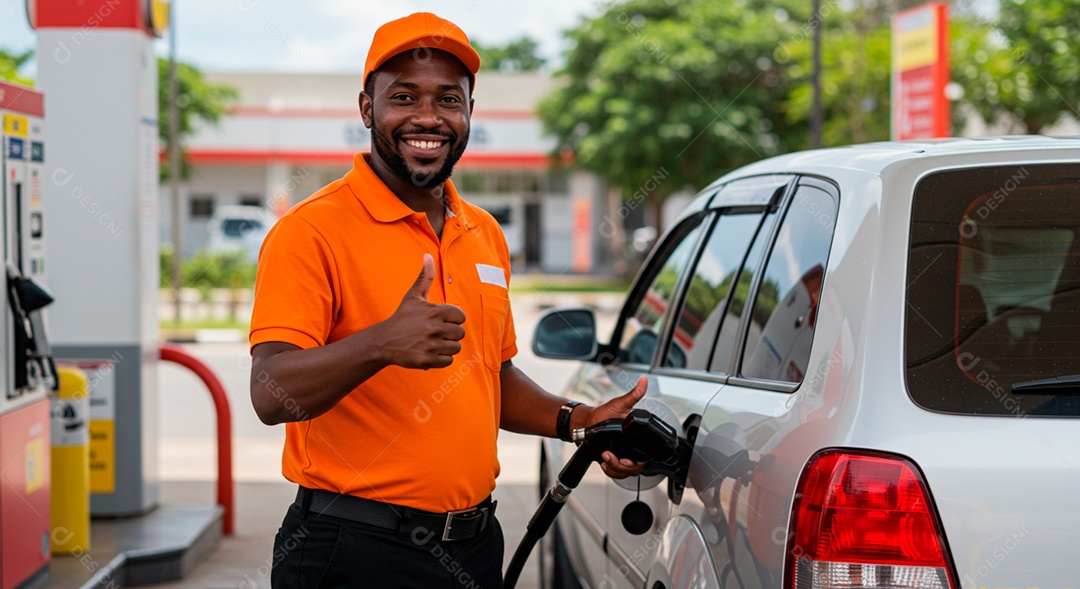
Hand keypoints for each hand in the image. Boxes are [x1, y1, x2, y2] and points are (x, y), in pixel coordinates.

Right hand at [379, 254, 465, 368]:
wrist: (384, 341)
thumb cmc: (402, 317)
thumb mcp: (413, 296)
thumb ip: (425, 276)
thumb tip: (428, 255)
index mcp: (436, 311)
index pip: (461, 317)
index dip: (453, 319)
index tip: (441, 320)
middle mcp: (435, 328)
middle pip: (460, 333)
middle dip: (450, 334)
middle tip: (436, 332)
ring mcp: (431, 345)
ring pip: (456, 348)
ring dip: (447, 346)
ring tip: (433, 342)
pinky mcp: (428, 360)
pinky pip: (448, 361)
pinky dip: (441, 358)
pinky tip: (430, 351)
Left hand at [581, 376, 648, 478]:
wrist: (587, 422)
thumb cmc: (604, 413)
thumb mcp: (619, 404)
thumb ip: (633, 395)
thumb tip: (643, 381)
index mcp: (637, 438)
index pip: (645, 456)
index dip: (639, 461)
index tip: (629, 458)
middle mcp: (631, 449)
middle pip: (635, 469)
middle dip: (623, 466)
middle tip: (611, 456)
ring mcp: (622, 456)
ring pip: (625, 473)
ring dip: (615, 468)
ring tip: (606, 457)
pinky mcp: (612, 461)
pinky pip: (615, 473)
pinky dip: (610, 471)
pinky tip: (604, 463)